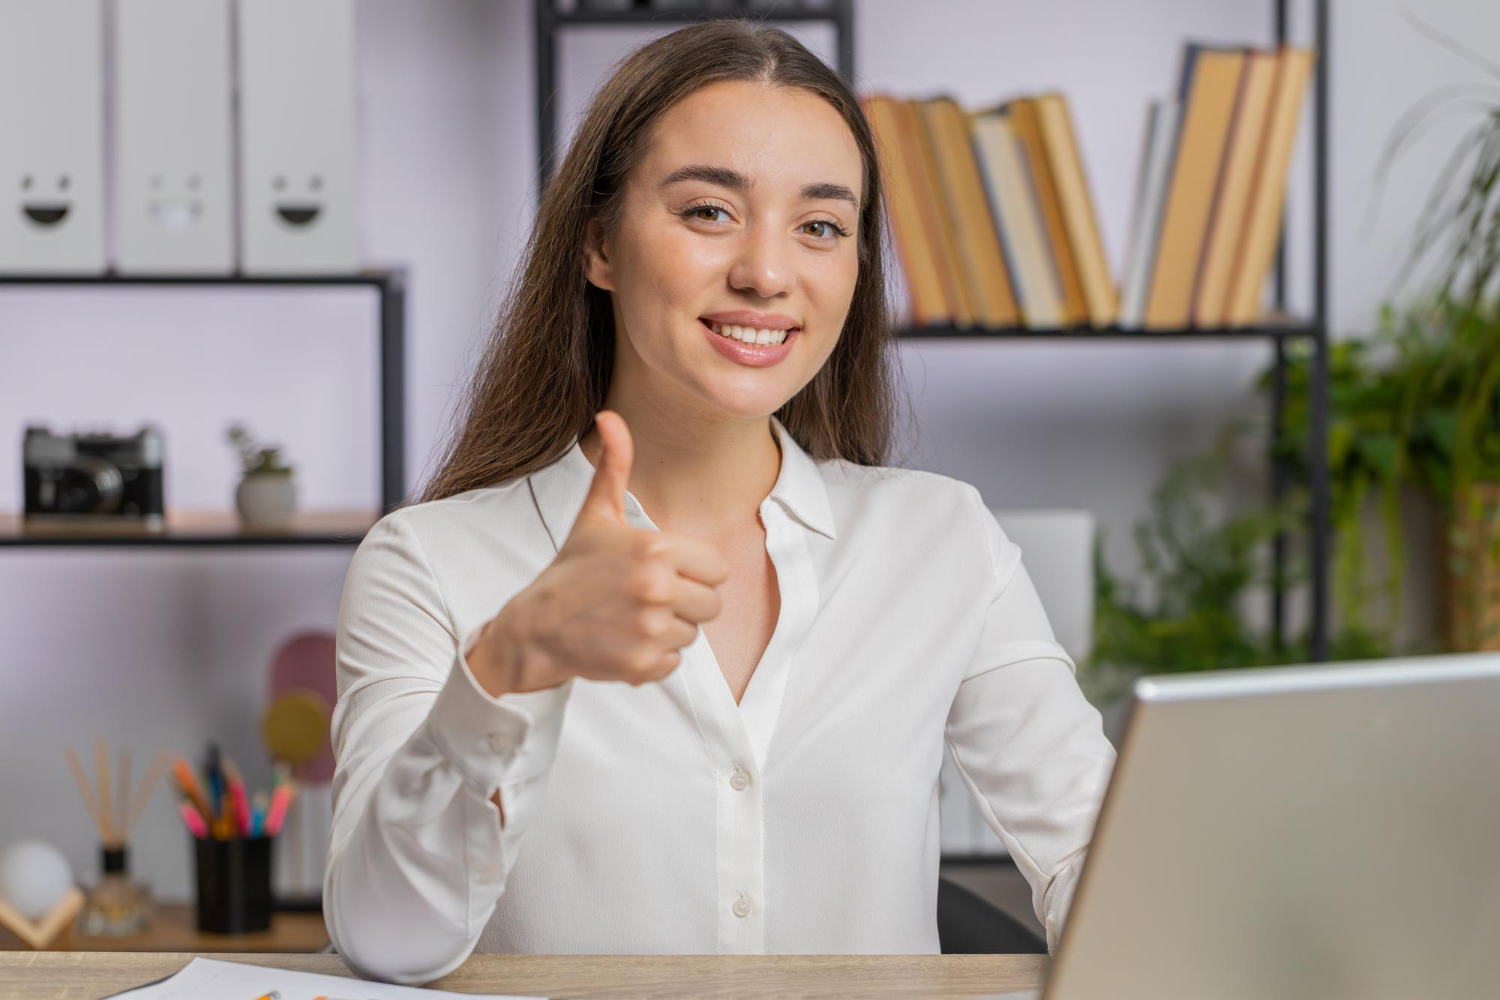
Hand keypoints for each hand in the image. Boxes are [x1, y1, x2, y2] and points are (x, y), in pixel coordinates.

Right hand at [470, 410, 729, 695]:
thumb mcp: (596, 515)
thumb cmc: (572, 569)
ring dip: (668, 631)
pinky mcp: (642, 664)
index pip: (717, 569)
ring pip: (693, 635)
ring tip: (631, 618)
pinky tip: (624, 641)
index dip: (693, 572)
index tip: (662, 572)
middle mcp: (657, 588)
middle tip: (645, 597)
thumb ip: (615, 467)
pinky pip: (674, 663)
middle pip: (711, 605)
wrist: (535, 626)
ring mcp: (649, 629)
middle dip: (684, 603)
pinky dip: (653, 658)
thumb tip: (610, 416)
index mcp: (656, 549)